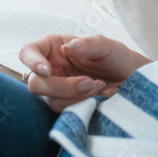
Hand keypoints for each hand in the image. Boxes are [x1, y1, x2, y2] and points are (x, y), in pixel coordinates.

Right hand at [19, 34, 150, 112]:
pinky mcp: (66, 106)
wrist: (130, 79)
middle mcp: (50, 69)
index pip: (27, 52)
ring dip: (77, 97)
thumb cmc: (115, 57)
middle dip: (62, 86)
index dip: (31, 62)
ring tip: (101, 87)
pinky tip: (101, 96)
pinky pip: (66, 112)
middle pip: (35, 83)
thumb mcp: (106, 45)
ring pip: (51, 101)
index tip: (47, 70)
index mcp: (53, 48)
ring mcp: (56, 89)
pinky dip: (84, 106)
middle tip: (90, 82)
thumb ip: (87, 44)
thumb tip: (67, 48)